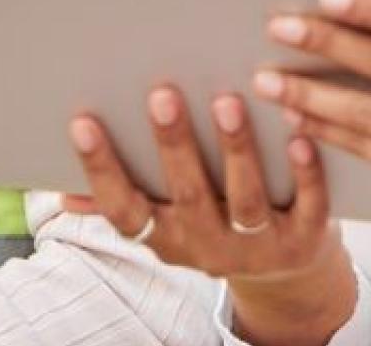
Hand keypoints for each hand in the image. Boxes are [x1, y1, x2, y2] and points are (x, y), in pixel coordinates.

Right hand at [65, 86, 356, 345]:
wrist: (287, 276)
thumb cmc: (212, 224)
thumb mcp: (166, 222)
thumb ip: (121, 203)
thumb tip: (62, 194)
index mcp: (165, 237)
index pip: (123, 208)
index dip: (101, 169)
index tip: (82, 122)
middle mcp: (208, 247)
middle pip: (188, 196)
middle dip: (174, 146)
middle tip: (162, 94)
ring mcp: (259, 247)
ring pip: (246, 202)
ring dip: (235, 151)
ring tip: (227, 102)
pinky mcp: (306, 240)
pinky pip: (308, 207)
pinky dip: (305, 173)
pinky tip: (298, 136)